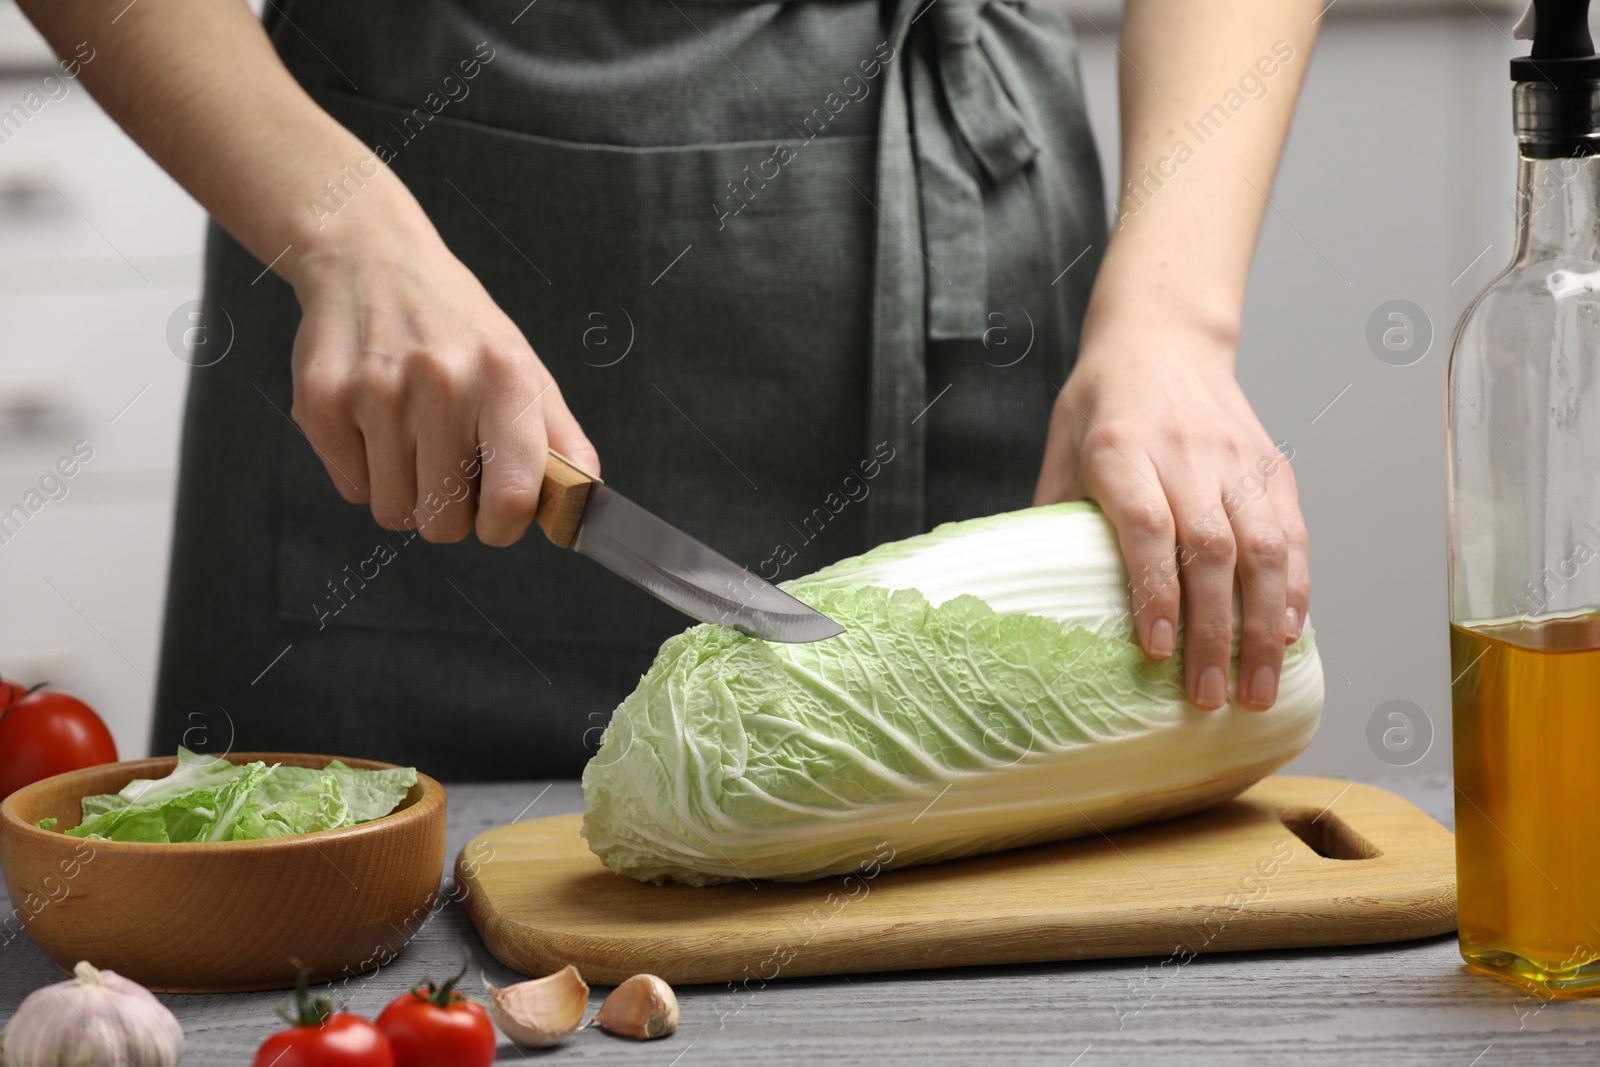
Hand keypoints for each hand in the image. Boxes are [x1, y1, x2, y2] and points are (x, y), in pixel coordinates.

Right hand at [287, 226, 597, 546]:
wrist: (375, 261)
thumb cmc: (461, 332)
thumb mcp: (527, 371)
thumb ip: (562, 444)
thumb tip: (582, 510)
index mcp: (506, 378)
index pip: (513, 497)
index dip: (504, 526)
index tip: (497, 516)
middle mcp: (442, 381)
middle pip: (444, 523)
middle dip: (449, 511)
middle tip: (447, 463)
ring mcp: (376, 391)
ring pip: (394, 512)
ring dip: (405, 491)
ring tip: (410, 436)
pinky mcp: (322, 400)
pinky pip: (352, 490)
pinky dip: (364, 471)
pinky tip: (374, 422)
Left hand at [1035, 313, 1308, 711]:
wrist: (1162, 338)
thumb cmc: (1099, 406)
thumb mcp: (1060, 451)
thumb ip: (1055, 521)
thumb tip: (1035, 602)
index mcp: (1119, 447)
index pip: (1147, 525)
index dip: (1155, 591)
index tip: (1158, 651)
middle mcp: (1185, 452)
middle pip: (1210, 548)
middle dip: (1214, 632)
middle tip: (1206, 698)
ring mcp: (1237, 458)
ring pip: (1265, 547)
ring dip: (1264, 626)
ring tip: (1256, 689)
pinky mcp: (1273, 465)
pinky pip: (1294, 534)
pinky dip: (1295, 590)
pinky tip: (1288, 637)